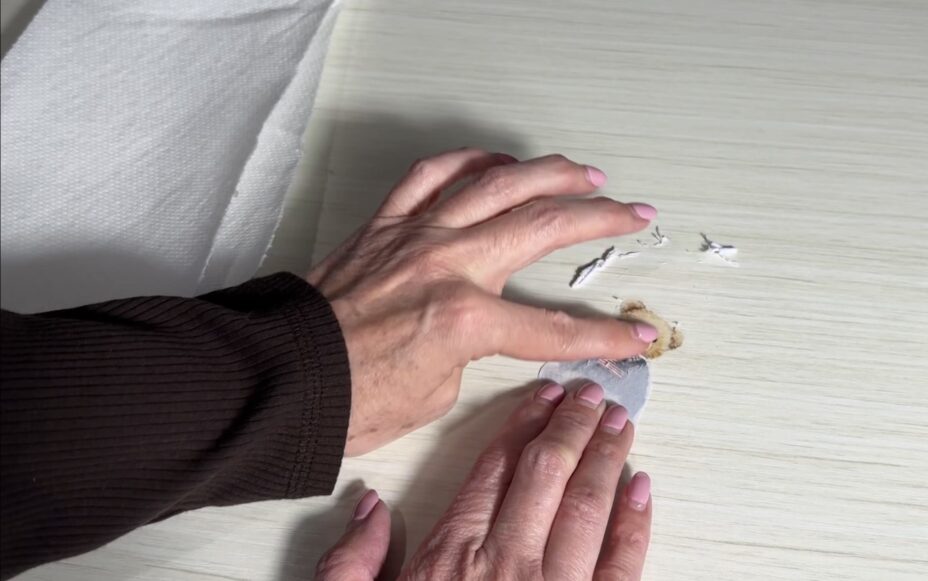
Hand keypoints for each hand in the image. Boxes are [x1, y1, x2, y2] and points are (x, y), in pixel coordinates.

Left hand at [307, 148, 659, 455]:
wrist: (281, 380)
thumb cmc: (348, 400)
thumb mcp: (434, 394)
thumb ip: (474, 353)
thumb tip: (488, 332)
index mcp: (463, 320)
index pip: (554, 329)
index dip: (605, 337)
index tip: (638, 337)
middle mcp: (446, 265)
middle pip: (540, 226)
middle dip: (598, 218)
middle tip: (633, 213)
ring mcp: (415, 237)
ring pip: (495, 184)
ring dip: (547, 173)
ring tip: (583, 172)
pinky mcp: (385, 226)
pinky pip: (431, 176)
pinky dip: (468, 162)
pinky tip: (495, 161)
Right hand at [315, 382, 652, 579]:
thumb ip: (351, 564)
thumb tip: (368, 508)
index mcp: (452, 557)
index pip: (495, 470)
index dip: (521, 426)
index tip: (541, 398)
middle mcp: (507, 564)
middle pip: (546, 474)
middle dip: (571, 426)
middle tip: (590, 393)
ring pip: (589, 506)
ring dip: (606, 457)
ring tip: (618, 423)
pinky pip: (623, 565)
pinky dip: (636, 522)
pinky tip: (642, 490)